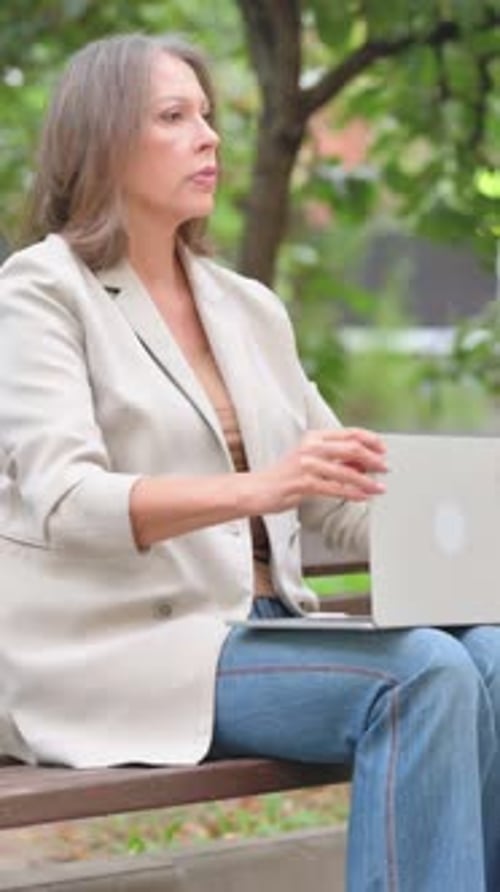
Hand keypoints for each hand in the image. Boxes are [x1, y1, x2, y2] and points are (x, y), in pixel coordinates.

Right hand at [251, 428, 386, 513]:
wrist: (258, 490)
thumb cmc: (285, 477)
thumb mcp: (311, 462)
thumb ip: (336, 460)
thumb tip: (364, 464)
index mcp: (314, 437)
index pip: (349, 433)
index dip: (370, 440)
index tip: (383, 450)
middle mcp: (311, 447)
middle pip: (351, 447)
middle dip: (373, 459)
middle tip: (385, 468)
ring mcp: (306, 464)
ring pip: (346, 471)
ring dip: (367, 481)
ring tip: (378, 488)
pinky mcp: (303, 483)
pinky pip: (335, 488)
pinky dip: (352, 493)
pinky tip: (362, 497)